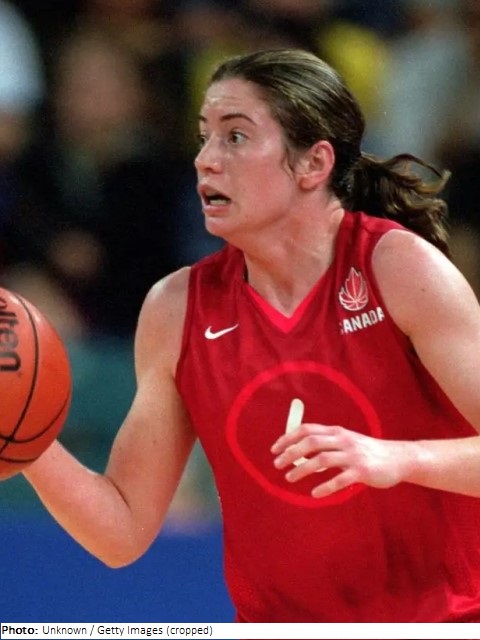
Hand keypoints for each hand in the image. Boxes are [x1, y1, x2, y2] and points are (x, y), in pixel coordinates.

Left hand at [271, 424, 412, 498]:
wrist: (398, 458)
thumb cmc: (366, 451)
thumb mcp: (346, 441)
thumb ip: (325, 444)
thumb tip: (298, 453)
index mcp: (337, 432)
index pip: (307, 430)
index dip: (288, 438)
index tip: (275, 449)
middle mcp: (343, 440)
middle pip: (311, 443)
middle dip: (291, 453)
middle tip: (277, 465)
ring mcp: (353, 455)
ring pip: (322, 460)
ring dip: (302, 469)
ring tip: (289, 479)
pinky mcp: (362, 472)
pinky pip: (340, 479)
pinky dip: (325, 486)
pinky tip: (314, 493)